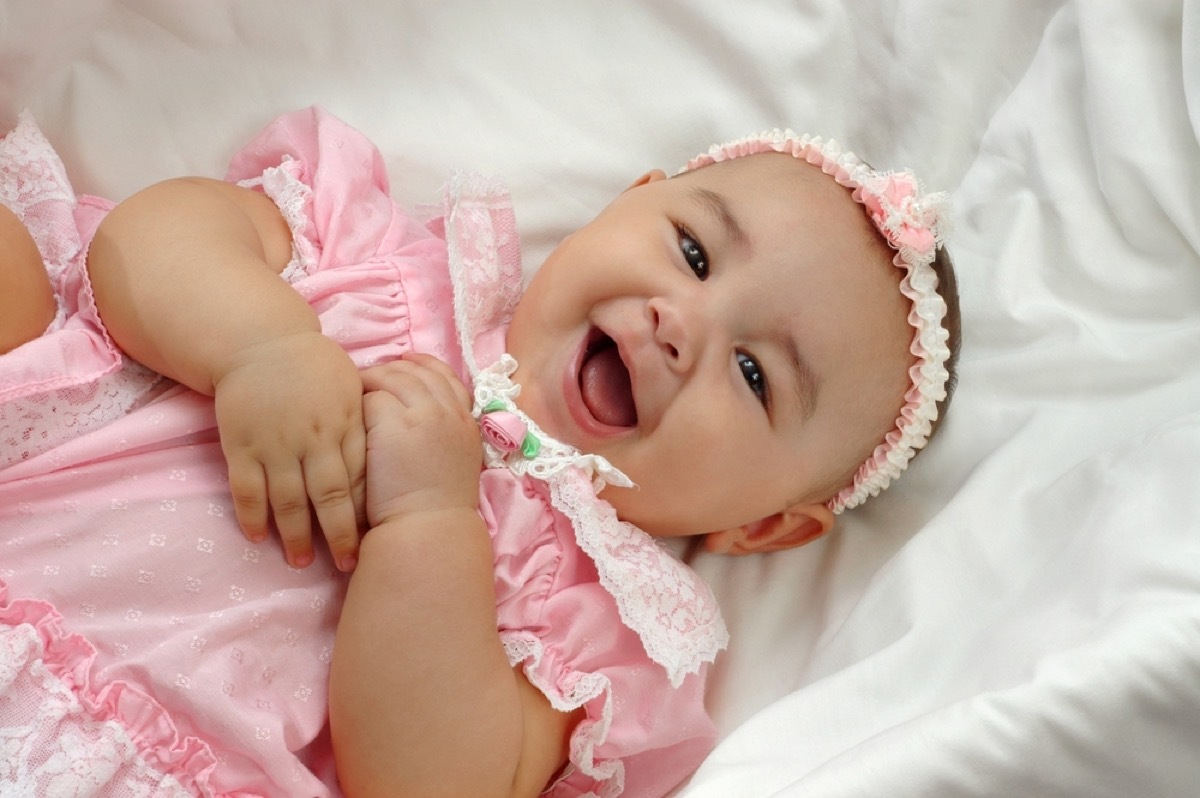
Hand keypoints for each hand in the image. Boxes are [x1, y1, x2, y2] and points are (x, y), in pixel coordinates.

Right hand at [213, 331, 365, 570]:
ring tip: (302, 561)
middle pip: (329, 495)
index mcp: (345, 424)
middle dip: (339, 534)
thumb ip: (368, 425)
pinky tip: (259, 537)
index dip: (366, 511)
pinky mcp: (242, 445)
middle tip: (347, 564)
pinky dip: (252, 515)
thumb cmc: (316, 367)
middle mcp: (312, 438)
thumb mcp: (353, 389)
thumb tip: (395, 455)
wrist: (262, 342)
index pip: (360, 477)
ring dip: (295, 534)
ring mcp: (275, 444)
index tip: (376, 538)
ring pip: (287, 499)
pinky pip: (246, 488)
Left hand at [360, 354, 481, 527]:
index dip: (423, 366)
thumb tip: (419, 414)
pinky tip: (347, 412)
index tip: (405, 364)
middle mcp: (450, 413)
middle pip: (420, 371)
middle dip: (394, 368)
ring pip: (395, 377)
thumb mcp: (455, 463)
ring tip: (354, 388)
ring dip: (373, 380)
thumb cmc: (436, 509)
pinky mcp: (395, 424)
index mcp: (467, 423)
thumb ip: (443, 434)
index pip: (446, 377)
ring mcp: (425, 416)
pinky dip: (360, 401)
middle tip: (370, 375)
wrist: (428, 529)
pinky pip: (374, 396)